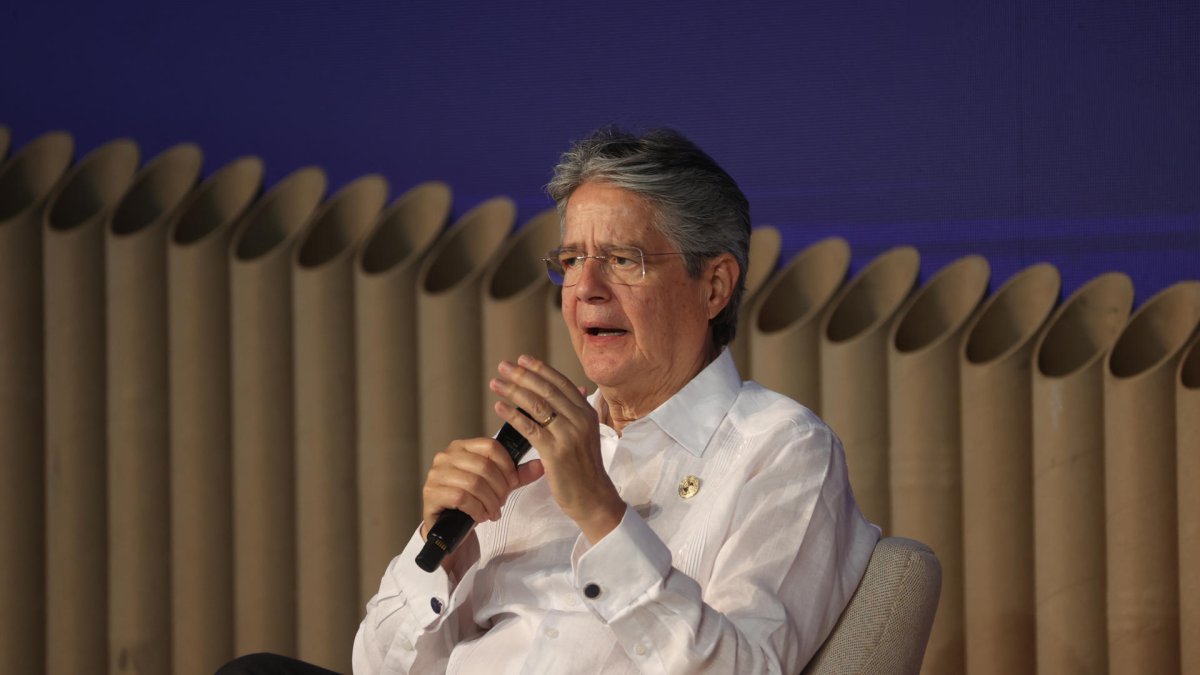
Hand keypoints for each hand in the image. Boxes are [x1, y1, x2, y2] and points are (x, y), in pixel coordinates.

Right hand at [420, 436, 544, 565]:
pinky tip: (481, 516)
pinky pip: (460, 498)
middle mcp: (446, 456)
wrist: (450, 528)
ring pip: (473, 482)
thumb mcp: (498, 486)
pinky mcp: (431, 493)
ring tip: (493, 512)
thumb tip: (541, 465)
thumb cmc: (473, 501)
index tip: (512, 483)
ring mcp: (435, 474)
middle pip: (484, 466)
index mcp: (462, 446)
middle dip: (499, 488)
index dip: (507, 466)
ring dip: (489, 501)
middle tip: (502, 502)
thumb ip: (517, 475)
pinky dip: (476, 509)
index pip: (491, 446)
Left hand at [490, 355, 624, 543]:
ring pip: (537, 405)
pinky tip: (499, 407)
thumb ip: (576, 412)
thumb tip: (576, 389)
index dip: (541, 369)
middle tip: (503, 366)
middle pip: (547, 390)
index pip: (561, 383)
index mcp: (587, 413)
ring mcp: (569, 435)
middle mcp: (580, 419)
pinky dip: (512, 415)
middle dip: (522, 375)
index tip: (522, 359)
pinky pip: (530, 428)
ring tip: (496, 383)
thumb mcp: (585, 435)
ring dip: (513, 391)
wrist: (593, 498)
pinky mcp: (555, 452)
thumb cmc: (584, 468)